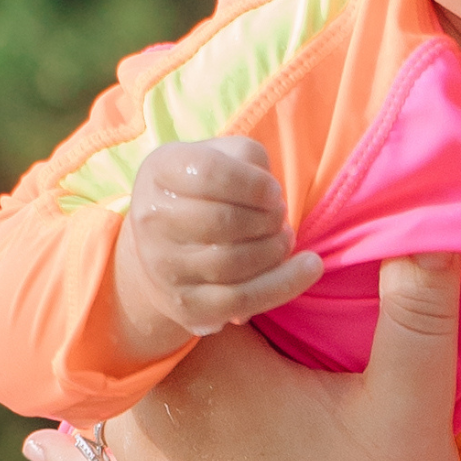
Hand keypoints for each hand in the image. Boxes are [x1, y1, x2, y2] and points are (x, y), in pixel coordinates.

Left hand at [26, 255, 460, 460]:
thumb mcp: (412, 403)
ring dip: (142, 354)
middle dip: (184, 292)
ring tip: (161, 316)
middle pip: (151, 325)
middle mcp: (152, 413)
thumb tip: (432, 222)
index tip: (262, 222)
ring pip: (120, 387)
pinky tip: (40, 445)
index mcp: (207, 369)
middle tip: (220, 257)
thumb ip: (419, 308)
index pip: (192, 271)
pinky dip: (74, 453)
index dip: (229, 241)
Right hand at [111, 136, 323, 357]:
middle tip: (279, 217)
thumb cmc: (206, 190)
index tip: (273, 192)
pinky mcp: (186, 304)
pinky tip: (309, 268)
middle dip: (269, 219)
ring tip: (285, 238)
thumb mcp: (223, 156)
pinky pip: (242, 300)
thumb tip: (269, 195)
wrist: (164, 244)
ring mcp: (164, 265)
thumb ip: (248, 159)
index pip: (211, 173)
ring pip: (235, 262)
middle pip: (225, 221)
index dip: (255, 184)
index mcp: (160, 171)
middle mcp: (152, 218)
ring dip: (276, 249)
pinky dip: (284, 284)